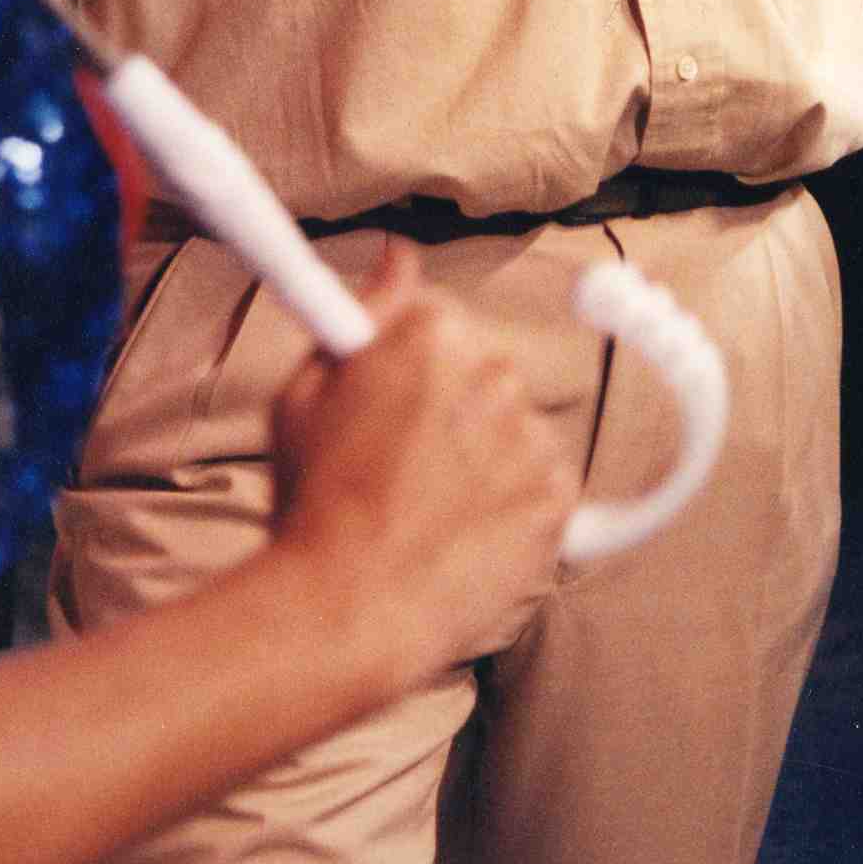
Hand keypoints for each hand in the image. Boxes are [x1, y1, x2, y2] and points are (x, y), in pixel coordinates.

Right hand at [270, 240, 577, 676]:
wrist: (347, 610)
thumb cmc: (312, 501)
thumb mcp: (304, 392)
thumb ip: (365, 312)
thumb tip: (401, 253)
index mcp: (433, 331)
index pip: (435, 318)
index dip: (403, 364)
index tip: (383, 403)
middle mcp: (496, 369)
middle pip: (480, 369)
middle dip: (448, 405)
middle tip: (395, 464)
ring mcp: (533, 435)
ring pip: (512, 427)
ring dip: (482, 453)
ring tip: (424, 508)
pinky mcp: (559, 497)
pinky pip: (541, 481)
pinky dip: (512, 502)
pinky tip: (461, 531)